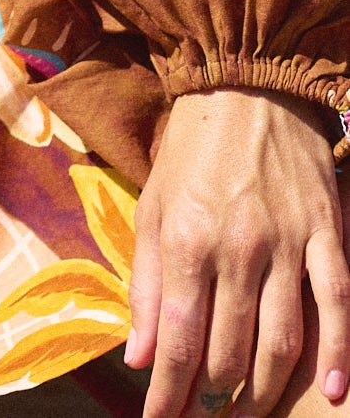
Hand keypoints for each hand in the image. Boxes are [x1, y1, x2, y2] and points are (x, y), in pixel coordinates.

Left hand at [128, 91, 349, 417]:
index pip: (178, 342)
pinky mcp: (325, 233)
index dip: (170, 395)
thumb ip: (146, 284)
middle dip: (213, 397)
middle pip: (230, 350)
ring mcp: (286, 242)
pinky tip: (329, 390)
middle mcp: (237, 247)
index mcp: (186, 239)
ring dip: (264, 390)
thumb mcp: (152, 208)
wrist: (245, 85)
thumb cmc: (192, 151)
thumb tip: (140, 357)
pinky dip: (338, 351)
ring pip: (281, 340)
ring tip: (246, 416)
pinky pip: (336, 302)